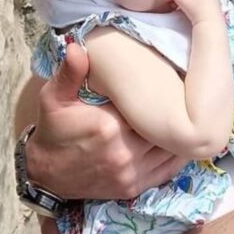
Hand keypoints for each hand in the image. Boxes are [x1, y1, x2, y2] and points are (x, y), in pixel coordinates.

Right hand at [28, 41, 185, 198]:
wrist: (44, 172)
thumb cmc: (53, 130)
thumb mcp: (54, 97)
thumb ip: (69, 72)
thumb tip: (76, 47)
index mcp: (109, 127)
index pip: (149, 105)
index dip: (162, 92)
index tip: (170, 79)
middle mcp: (124, 153)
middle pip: (164, 127)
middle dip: (173, 112)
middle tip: (185, 96)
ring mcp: (130, 173)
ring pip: (170, 149)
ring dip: (179, 133)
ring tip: (189, 115)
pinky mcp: (133, 187)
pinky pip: (167, 171)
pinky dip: (177, 155)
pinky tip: (183, 139)